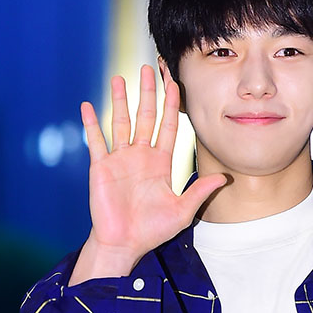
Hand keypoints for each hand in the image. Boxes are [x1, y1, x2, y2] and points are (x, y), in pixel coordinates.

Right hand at [69, 65, 226, 283]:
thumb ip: (200, 192)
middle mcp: (140, 156)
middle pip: (145, 117)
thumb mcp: (182, 211)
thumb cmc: (152, 230)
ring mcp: (119, 160)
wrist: (124, 244)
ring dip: (120, 100)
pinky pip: (96, 141)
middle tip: (148, 67)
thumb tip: (224, 178)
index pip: (167, 126)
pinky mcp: (100, 167)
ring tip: (120, 78)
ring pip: (120, 122)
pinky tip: (88, 105)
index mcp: (160, 162)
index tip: (174, 81)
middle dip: (148, 92)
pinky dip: (91, 124)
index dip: (171, 104)